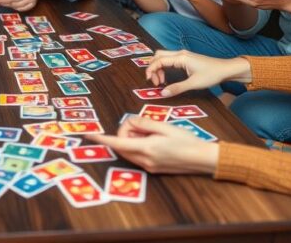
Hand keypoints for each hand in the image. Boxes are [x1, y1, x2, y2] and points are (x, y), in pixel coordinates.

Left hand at [87, 116, 217, 173]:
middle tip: (140, 124)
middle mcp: (145, 160)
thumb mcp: (164, 126)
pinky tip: (152, 140)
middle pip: (122, 146)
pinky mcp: (152, 169)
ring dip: (131, 140)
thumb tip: (130, 121)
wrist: (201, 158)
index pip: (118, 143)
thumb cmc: (186, 140)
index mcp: (147, 148)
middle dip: (123, 133)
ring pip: (129, 151)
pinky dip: (138, 146)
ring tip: (150, 132)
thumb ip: (145, 123)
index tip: (89, 135)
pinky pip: (137, 156)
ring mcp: (148, 167)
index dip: (102, 138)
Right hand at [145, 49, 251, 96]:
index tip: (151, 82)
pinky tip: (167, 77)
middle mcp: (180, 54)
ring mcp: (183, 55)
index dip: (151, 70)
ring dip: (159, 68)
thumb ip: (177, 88)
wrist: (225, 69)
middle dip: (153, 68)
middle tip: (155, 82)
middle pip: (158, 55)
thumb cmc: (212, 74)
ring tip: (161, 82)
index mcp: (180, 58)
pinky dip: (164, 67)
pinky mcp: (186, 58)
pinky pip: (170, 60)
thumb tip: (163, 93)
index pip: (159, 60)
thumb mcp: (194, 84)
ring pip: (163, 57)